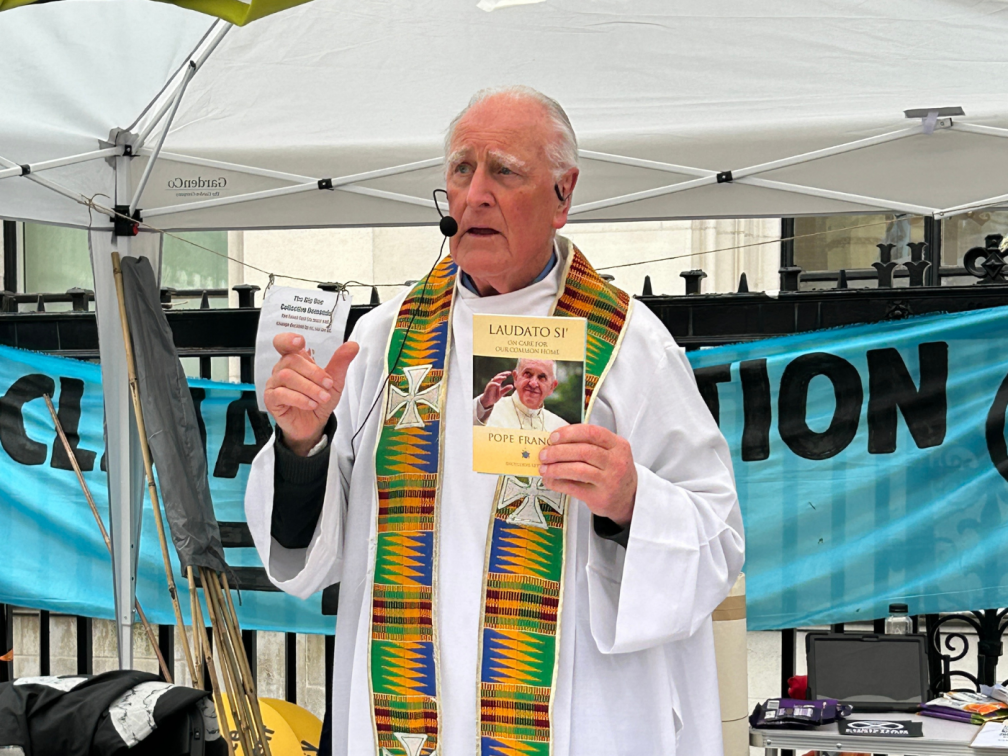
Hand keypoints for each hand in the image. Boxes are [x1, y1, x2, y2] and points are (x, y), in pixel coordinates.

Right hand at [264, 333, 358, 455]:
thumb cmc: (320, 400)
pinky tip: (311, 404)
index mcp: (295, 360)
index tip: (300, 342)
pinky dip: (299, 399)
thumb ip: (340, 362)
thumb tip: (353, 345)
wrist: (315, 424)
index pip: (283, 343)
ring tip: (323, 397)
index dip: (288, 340)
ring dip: (309, 388)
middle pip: (291, 360)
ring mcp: (274, 384)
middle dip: (314, 373)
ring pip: (287, 377)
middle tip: (328, 385)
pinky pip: (281, 394)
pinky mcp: (271, 399)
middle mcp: (281, 369)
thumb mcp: (335, 381)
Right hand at [480, 371, 513, 409]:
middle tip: (509, 373)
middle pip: (498, 376)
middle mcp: (494, 382)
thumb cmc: (494, 396)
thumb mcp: (501, 393)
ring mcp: (491, 384)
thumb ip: (506, 389)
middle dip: (504, 374)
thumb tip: (512, 386)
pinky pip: (491, 384)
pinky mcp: (488, 388)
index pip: (501, 376)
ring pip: (495, 379)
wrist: (487, 402)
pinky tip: (498, 384)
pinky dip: (495, 384)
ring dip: (500, 378)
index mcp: (498, 383)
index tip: (510, 373)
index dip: (505, 374)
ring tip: (505, 377)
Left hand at [538, 424, 636, 527]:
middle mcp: (616, 461)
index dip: (570, 433)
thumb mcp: (610, 453)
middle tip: (544, 454)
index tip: (553, 437)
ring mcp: (610, 480)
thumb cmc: (613, 471)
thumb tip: (554, 442)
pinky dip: (558, 483)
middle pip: (583, 451)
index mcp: (618, 445)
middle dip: (558, 451)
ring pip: (578, 470)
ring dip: (556, 468)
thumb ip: (588, 445)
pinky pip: (574, 488)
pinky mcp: (600, 497)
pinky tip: (550, 480)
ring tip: (543, 468)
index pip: (592, 432)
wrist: (628, 498)